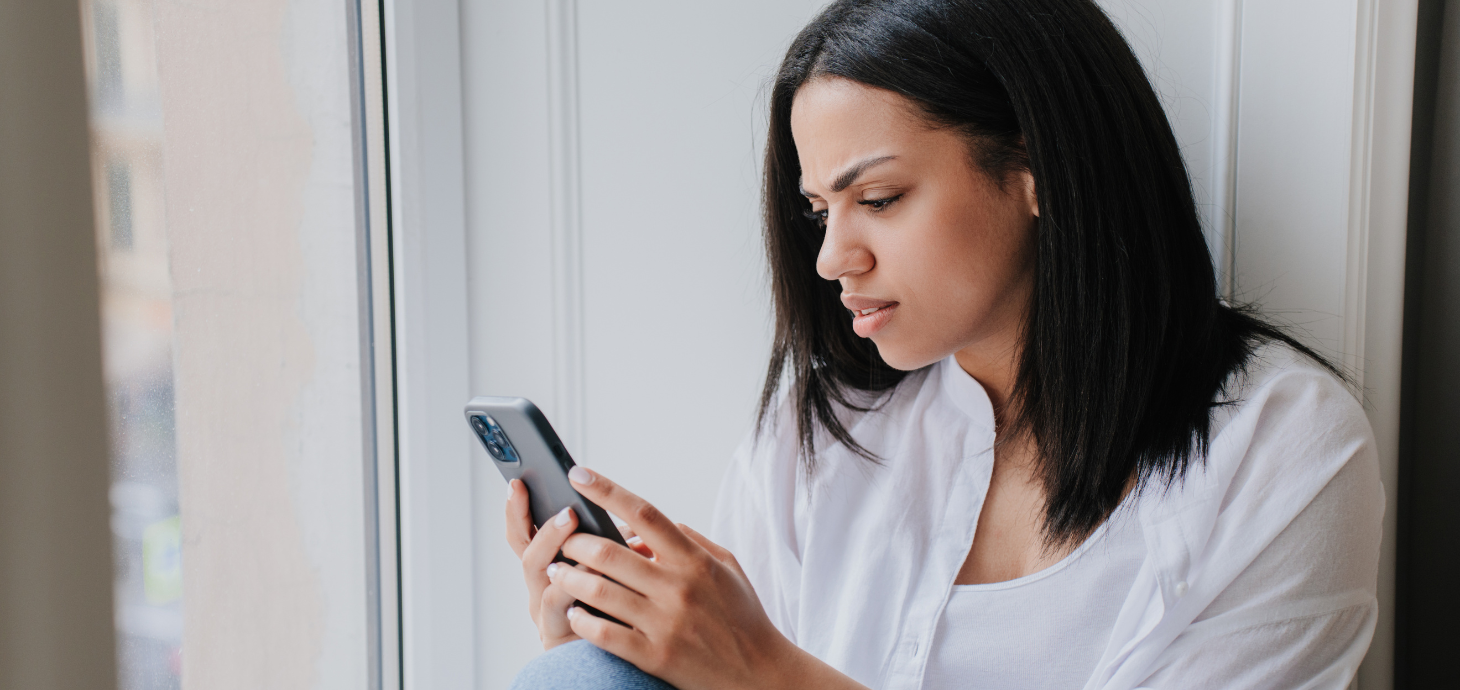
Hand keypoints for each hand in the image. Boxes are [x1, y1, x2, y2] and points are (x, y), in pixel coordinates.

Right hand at [504, 478, 652, 649]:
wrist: (619, 657)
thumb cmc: (614, 610)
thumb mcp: (612, 570)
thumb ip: (611, 546)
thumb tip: (625, 519)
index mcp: (551, 565)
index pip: (526, 532)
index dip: (519, 508)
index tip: (517, 482)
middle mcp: (541, 585)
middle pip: (526, 550)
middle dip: (543, 525)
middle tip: (566, 510)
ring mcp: (546, 611)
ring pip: (540, 575)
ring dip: (556, 549)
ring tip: (575, 531)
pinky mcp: (557, 633)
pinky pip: (556, 607)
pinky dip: (569, 587)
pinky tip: (589, 573)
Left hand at [546, 466, 802, 689]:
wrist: (759, 673)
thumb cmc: (741, 616)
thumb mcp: (726, 566)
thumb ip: (688, 539)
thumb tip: (642, 523)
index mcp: (694, 560)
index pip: (644, 513)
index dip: (607, 490)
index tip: (580, 474)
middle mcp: (678, 587)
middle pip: (609, 552)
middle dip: (575, 541)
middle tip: (562, 539)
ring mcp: (665, 623)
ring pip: (599, 590)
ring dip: (568, 577)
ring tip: (557, 572)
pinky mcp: (655, 656)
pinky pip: (604, 633)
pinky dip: (581, 619)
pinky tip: (574, 613)